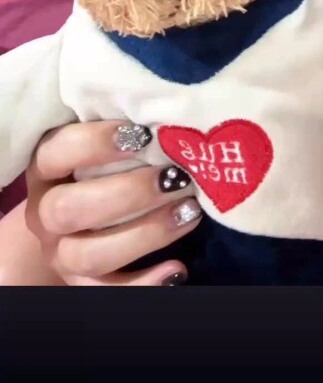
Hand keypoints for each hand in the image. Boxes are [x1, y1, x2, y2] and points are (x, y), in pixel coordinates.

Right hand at [23, 119, 202, 285]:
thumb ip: (125, 134)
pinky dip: (144, 284)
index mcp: (47, 168)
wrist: (82, 218)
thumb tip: (173, 116)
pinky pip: (106, 292)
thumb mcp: (105, 146)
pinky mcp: (82, 282)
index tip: (144, 134)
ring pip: (88, 255)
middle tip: (175, 178)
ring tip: (190, 213)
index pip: (58, 151)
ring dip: (145, 234)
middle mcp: (46, 212)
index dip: (97, 142)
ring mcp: (61, 251)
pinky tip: (177, 268)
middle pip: (69, 209)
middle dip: (129, 193)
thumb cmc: (106, 165)